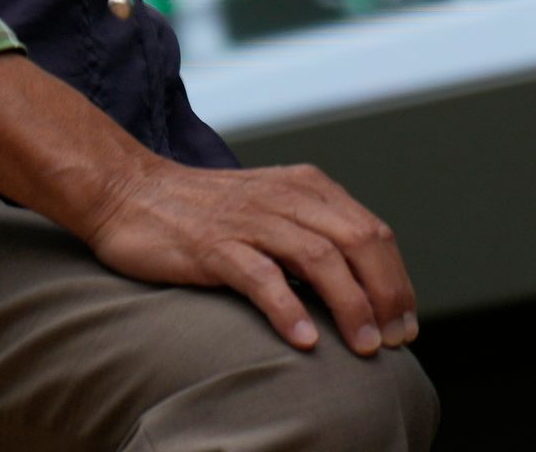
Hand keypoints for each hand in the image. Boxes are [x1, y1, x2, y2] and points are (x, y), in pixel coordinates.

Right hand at [66, 151, 421, 357]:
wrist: (130, 193)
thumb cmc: (205, 212)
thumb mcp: (271, 211)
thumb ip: (311, 236)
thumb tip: (359, 288)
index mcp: (307, 188)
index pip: (373, 231)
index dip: (397, 280)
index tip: (405, 325)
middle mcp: (287, 198)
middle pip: (358, 242)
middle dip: (385, 294)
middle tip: (394, 341)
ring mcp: (250, 220)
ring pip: (319, 259)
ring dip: (349, 306)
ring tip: (363, 347)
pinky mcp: (214, 246)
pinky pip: (262, 277)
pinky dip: (289, 309)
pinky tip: (305, 340)